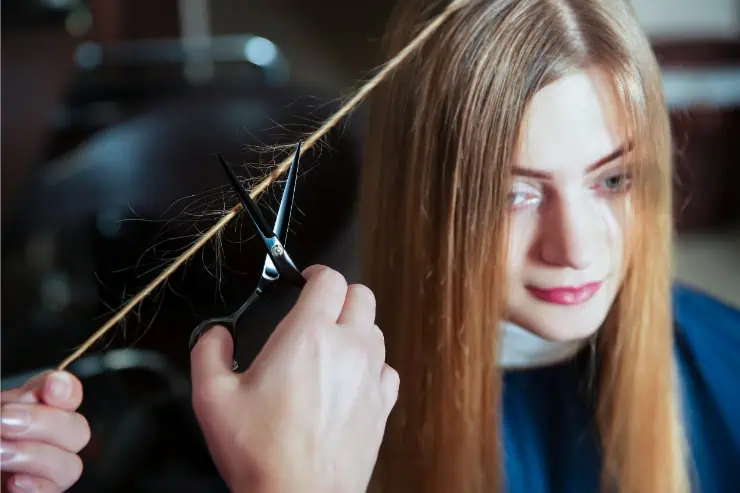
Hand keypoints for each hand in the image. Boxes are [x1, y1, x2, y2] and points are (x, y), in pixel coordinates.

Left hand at [1, 371, 89, 492]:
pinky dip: (37, 486)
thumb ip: (13, 403)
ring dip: (35, 455)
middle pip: (78, 430)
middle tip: (5, 421)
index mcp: (28, 414)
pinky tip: (14, 482)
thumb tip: (41, 393)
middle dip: (46, 422)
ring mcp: (42, 476)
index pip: (66, 395)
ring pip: (71, 465)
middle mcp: (41, 443)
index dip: (68, 389)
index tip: (52, 386)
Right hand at [190, 265, 398, 492]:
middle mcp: (347, 349)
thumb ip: (209, 352)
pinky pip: (386, 368)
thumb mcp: (212, 398)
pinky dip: (371, 364)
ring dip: (355, 328)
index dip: (315, 273)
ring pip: (375, 330)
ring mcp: (370, 376)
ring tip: (330, 345)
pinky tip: (350, 379)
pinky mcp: (382, 405)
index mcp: (308, 336)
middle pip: (361, 295)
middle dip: (339, 295)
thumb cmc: (261, 454)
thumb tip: (216, 335)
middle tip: (318, 309)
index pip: (329, 279)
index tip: (305, 281)